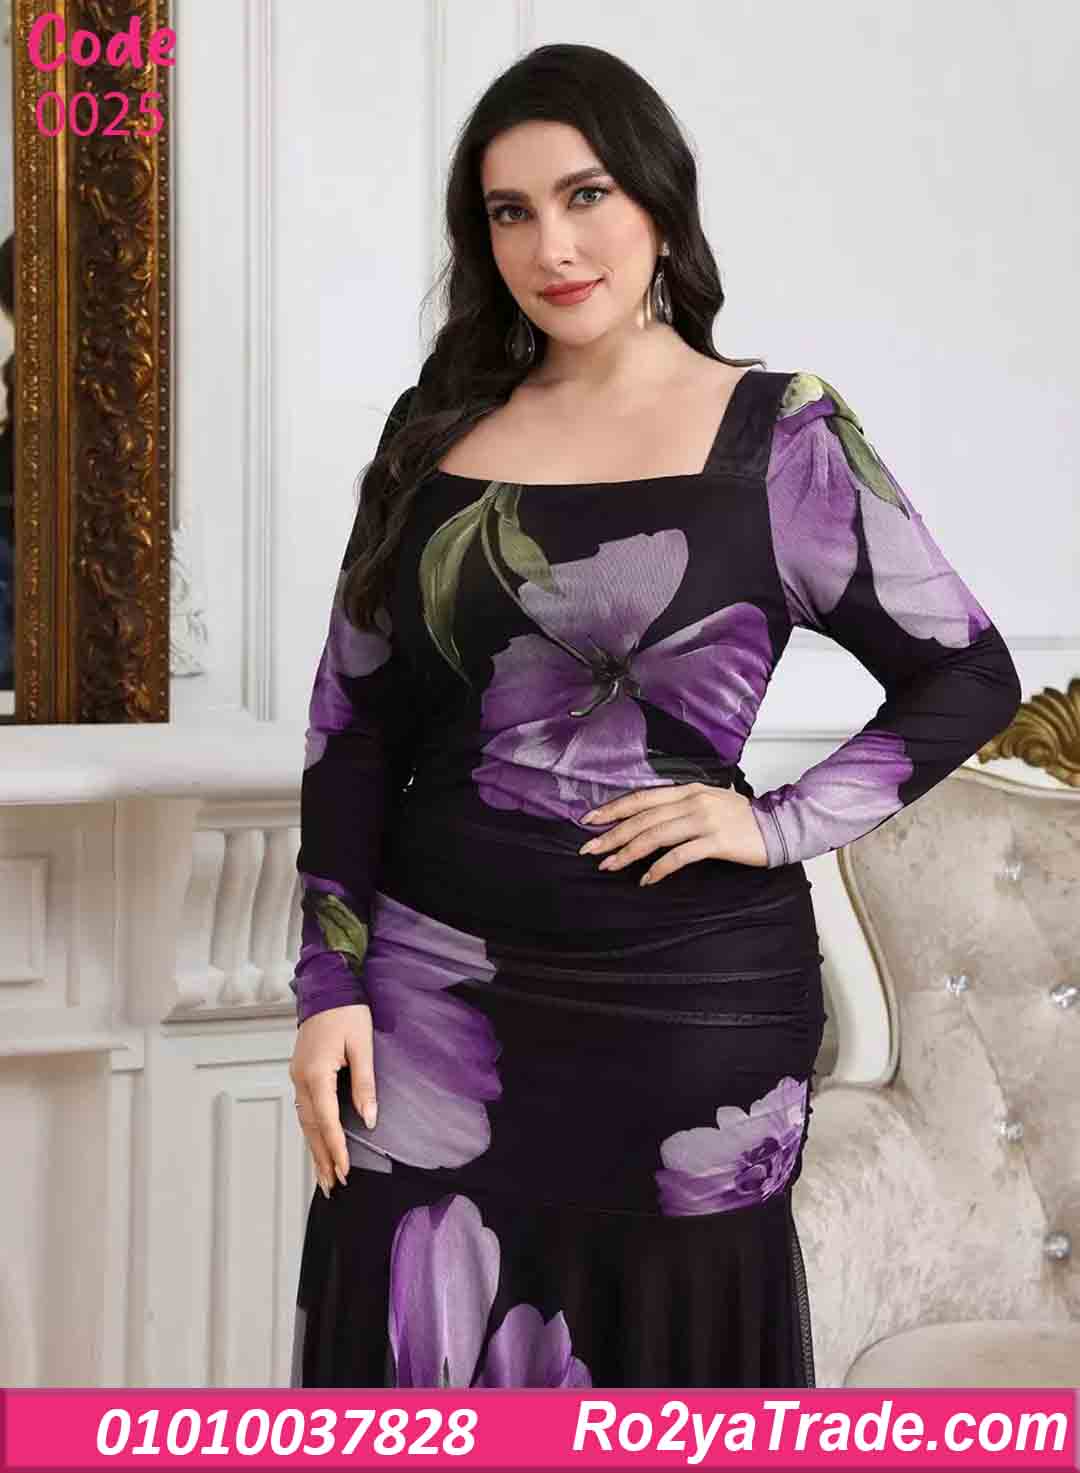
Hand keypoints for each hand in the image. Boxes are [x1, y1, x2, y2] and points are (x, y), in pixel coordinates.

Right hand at [288, 1003, 377, 1197]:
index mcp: (316, 1073)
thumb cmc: (347, 1012)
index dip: (336, 1149)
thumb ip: (365, 1084)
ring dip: (314, 1148)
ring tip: (323, 1175)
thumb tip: (368, 1120)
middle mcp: (301, 1079)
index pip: (327, 1121)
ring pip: (304, 1121)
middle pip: (311, 1127)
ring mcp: (297, 1076)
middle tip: (332, 1186)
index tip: (345, 1172)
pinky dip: (311, 1130)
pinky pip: (304, 1109)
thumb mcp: (362, 1046)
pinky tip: (317, 1143)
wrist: (327, 987)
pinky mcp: (300, 1072)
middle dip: (322, 1158)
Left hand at [578, 782, 768, 881]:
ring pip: (655, 836)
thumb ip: (681, 806)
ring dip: (628, 852)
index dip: (614, 808)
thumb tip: (649, 819)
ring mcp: (704, 821)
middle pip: (643, 818)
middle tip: (589, 848)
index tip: (590, 819)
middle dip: (612, 833)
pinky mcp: (716, 842)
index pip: (642, 798)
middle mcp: (693, 801)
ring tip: (609, 865)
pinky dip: (659, 869)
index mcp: (688, 790)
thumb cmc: (742, 818)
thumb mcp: (709, 801)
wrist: (779, 826)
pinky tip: (646, 879)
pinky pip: (679, 856)